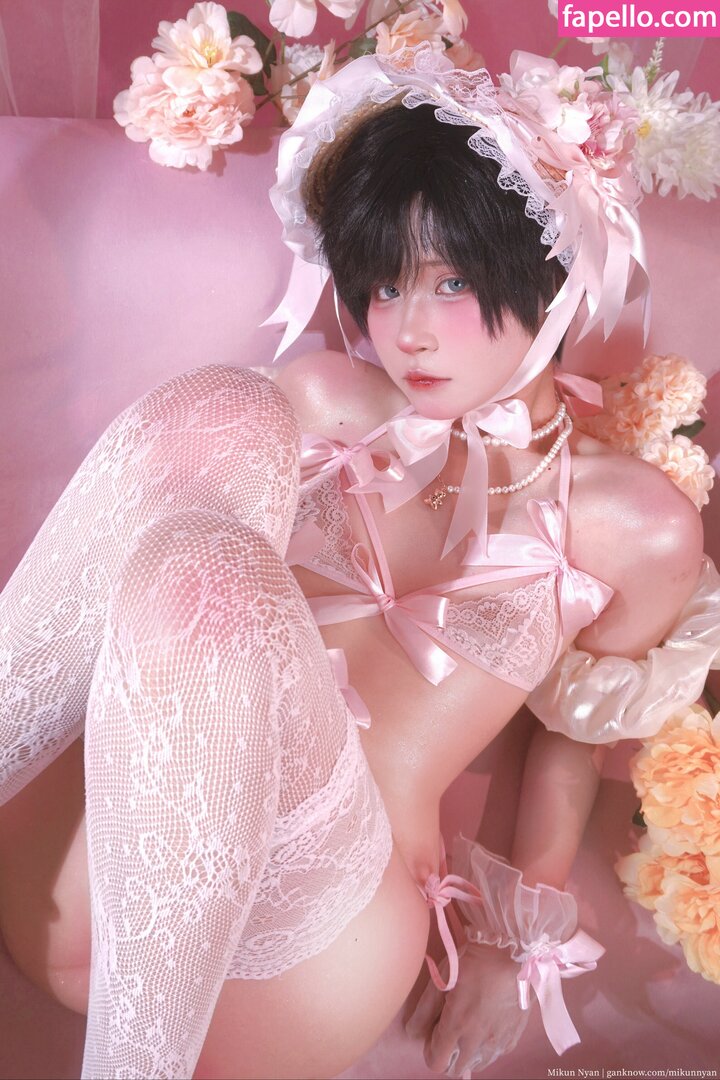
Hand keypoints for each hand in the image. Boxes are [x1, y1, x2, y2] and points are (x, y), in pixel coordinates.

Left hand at [405, 940, 529, 1076]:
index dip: (430, 1051)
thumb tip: (412, 1032)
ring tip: (469, 1027)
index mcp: (457, 1026)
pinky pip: (495, 1054)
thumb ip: (424, 1011)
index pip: (437, 1062)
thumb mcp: (441, 980)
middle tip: (450, 1029)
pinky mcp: (513, 1037)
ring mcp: (498, 1041)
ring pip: (477, 1064)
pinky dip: (487, 1047)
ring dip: (468, 1054)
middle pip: (456, 1069)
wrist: (511, 952)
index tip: (433, 1033)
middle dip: (448, 1055)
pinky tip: (486, 1025)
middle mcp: (478, 1041)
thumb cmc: (473, 961)